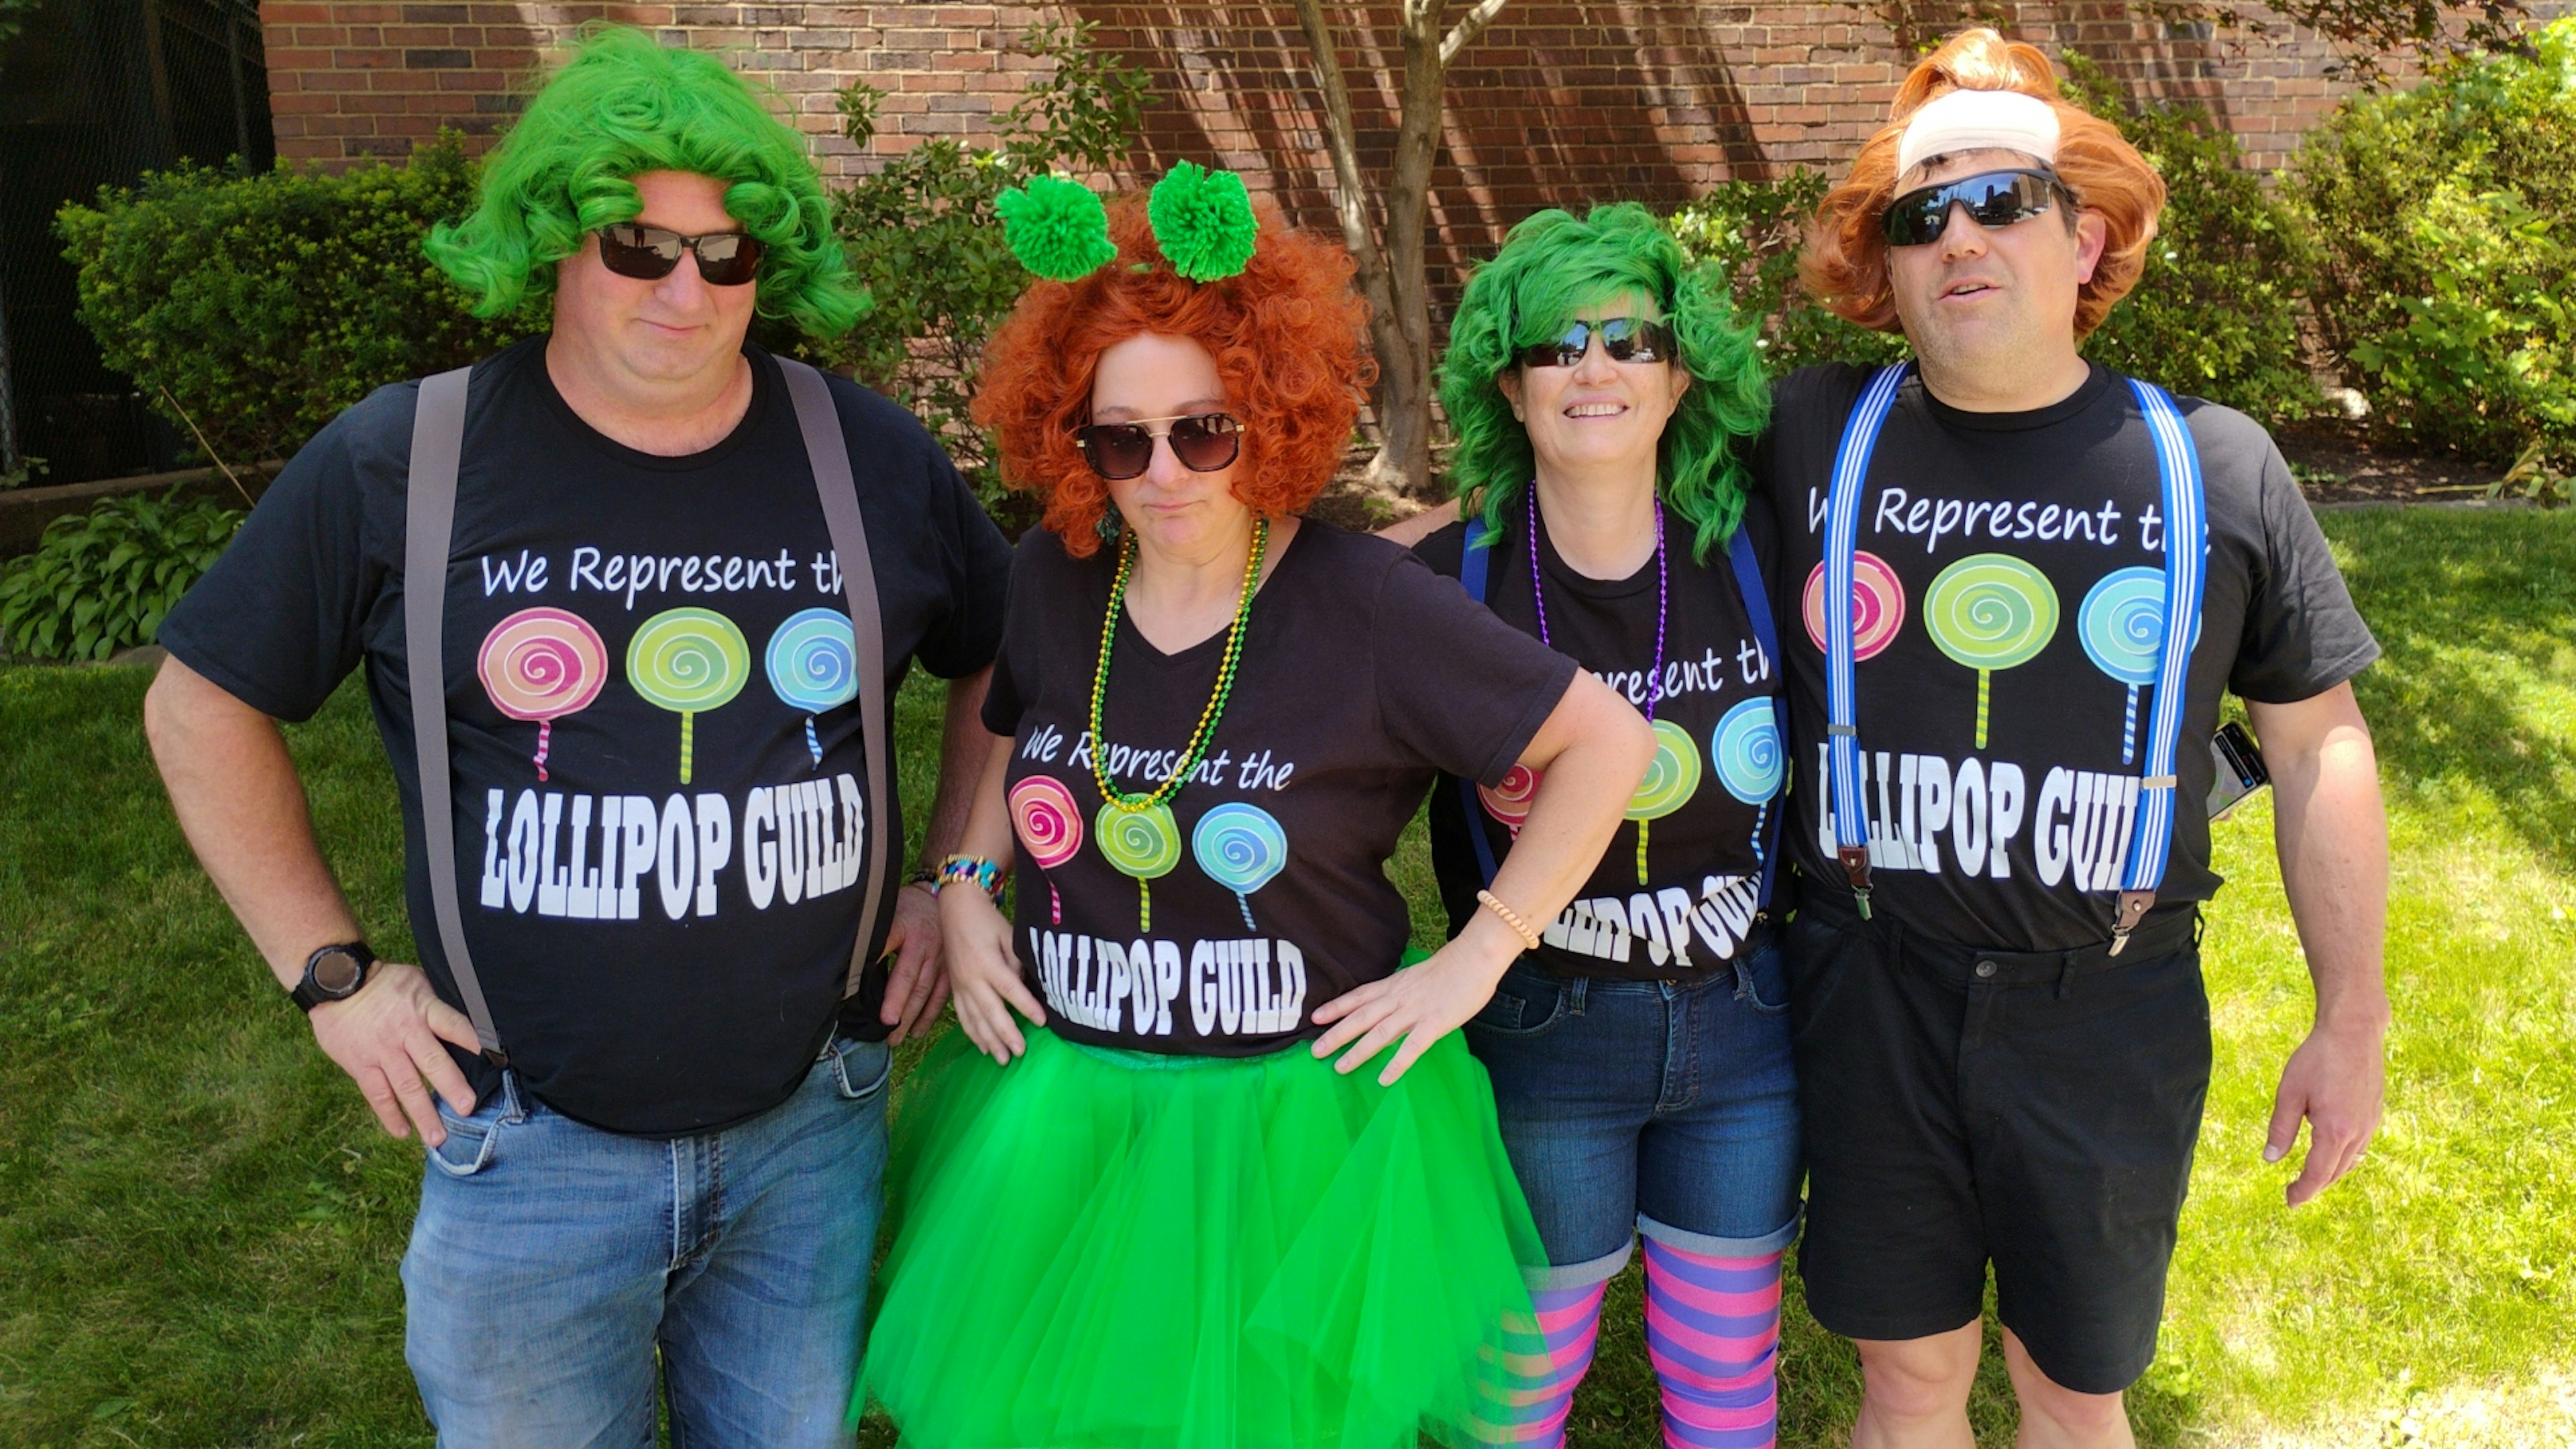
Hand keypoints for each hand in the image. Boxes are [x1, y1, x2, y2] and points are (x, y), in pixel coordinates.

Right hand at [308, 961, 480, 1147]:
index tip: (495, 1060)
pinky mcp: (360, 1065)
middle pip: (433, 1062)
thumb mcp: (418, 981)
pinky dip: (390, 1115)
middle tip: (467, 1110)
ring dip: (423, 1114)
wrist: (336, 983)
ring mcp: (382, 1051)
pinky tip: (404, 1132)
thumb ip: (440, 1004)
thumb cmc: (385, 982)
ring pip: (406, 1086)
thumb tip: (472, 1018)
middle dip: (451, 1087)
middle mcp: (405, 1032)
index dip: (474, 1041)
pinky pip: (377, 1094)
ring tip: (438, 1137)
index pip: (454, 1026)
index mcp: (424, 1009)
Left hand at [879, 882, 950, 1043]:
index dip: (893, 994)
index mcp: (913, 935)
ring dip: (914, 1018)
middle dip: (902, 1013)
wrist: (943, 897)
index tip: (885, 1017)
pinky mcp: (952, 969)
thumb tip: (853, 965)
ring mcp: (944, 960)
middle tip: (888, 1034)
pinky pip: (943, 995)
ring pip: (929, 994)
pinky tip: (918, 1030)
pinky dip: (931, 1015)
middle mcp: (931, 949)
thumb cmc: (908, 907)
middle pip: (916, 986)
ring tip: (897, 1038)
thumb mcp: (889, 915)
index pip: (902, 970)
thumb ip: (877, 941)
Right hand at [940, 886, 1043, 1062]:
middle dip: (1006, 1034)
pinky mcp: (954, 989)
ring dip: (989, 1041)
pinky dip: (973, 1033)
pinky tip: (983, 1047)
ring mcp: (960, 986)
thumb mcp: (1008, 935)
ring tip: (1002, 1059)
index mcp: (987, 962)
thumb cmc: (987, 921)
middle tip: (1019, 1053)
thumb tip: (1027, 987)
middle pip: (991, 1011)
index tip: (1042, 1022)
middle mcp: (971, 978)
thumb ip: (1017, 962)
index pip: (1010, 989)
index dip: (1026, 1006)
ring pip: (974, 1019)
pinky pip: (962, 1016)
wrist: (955, 910)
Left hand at [1310, 943, 1505, 1085]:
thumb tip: (1386, 1004)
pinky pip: (1412, 1047)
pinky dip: (1397, 1063)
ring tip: (1340, 1068)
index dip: (1336, 1007)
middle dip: (1337, 1034)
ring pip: (1380, 1033)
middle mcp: (1398, 998)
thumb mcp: (1415, 977)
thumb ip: (1400, 991)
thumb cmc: (1449, 969)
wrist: (1474, 959)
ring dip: (1358, 1051)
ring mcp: (1415, 1011)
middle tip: (1315, 1051)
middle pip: (1361, 1017)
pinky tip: (1384, 1079)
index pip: (1358, 996)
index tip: (1315, 1018)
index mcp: (1393, 985)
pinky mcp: (1434, 1024)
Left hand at [2265, 1018, 2386, 1206]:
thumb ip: (2281, 1128)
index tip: (2289, 1201)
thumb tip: (2271, 1159)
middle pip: (2335, 1172)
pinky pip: (2360, 1147)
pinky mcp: (2375, 1114)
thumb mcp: (2290, 1093)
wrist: (2355, 1032)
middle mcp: (2358, 1133)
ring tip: (2311, 1177)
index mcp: (2335, 1131)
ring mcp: (2370, 1124)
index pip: (2317, 1174)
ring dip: (2330, 1173)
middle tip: (2295, 1193)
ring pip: (2350, 1162)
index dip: (2302, 1191)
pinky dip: (2344, 1157)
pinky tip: (2333, 1153)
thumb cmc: (2318, 1059)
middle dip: (2315, 1185)